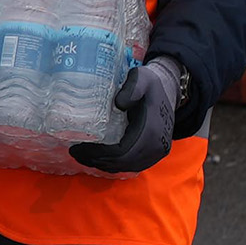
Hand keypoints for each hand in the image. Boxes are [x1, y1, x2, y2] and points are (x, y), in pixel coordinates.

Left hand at [69, 56, 179, 174]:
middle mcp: (157, 144)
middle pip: (122, 162)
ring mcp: (159, 150)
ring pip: (128, 166)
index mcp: (151, 129)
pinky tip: (101, 158)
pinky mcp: (156, 152)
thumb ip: (132, 88)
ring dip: (105, 164)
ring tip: (83, 156)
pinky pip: (135, 164)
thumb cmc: (152, 84)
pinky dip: (117, 164)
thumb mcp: (142, 78)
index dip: (98, 154)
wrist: (170, 90)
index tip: (78, 148)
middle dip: (97, 160)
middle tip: (75, 153)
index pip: (121, 151)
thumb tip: (119, 103)